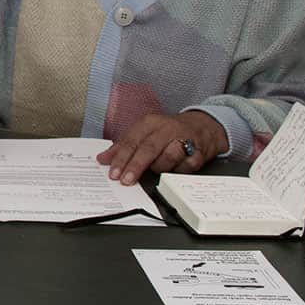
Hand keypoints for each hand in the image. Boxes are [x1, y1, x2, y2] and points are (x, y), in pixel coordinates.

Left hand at [97, 111, 227, 184]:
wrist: (201, 125)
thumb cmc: (167, 132)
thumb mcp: (143, 134)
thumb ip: (123, 147)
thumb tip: (102, 159)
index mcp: (149, 123)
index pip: (131, 142)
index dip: (120, 159)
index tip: (113, 174)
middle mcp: (166, 129)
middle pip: (148, 149)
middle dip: (135, 167)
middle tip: (126, 180)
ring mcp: (184, 138)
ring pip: (168, 157)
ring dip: (160, 167)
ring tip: (157, 169)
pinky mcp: (200, 151)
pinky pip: (188, 165)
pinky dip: (180, 170)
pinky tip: (177, 168)